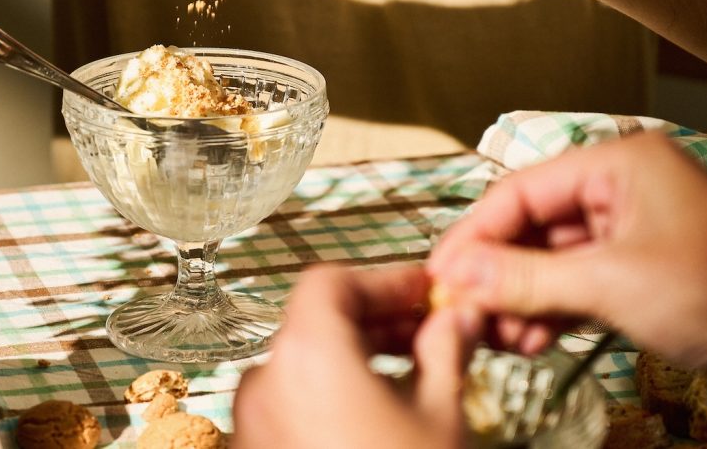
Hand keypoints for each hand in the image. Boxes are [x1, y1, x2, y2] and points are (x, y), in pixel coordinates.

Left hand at [231, 265, 479, 448]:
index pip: (332, 282)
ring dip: (353, 354)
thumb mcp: (441, 417)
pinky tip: (376, 411)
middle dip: (375, 317)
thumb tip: (455, 318)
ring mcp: (251, 425)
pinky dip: (329, 392)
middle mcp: (264, 384)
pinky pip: (289, 404)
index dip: (383, 279)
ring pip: (302, 364)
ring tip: (411, 370)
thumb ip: (445, 350)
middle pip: (315, 320)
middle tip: (426, 325)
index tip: (422, 289)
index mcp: (306, 357)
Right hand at [427, 132, 706, 401]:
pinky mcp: (639, 269)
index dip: (474, 234)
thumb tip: (456, 273)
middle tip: (463, 313)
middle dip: (498, 274)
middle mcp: (621, 186)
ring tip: (497, 337)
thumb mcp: (611, 284)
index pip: (521, 190)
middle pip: (532, 226)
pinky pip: (576, 282)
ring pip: (550, 259)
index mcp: (619, 163)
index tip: (438, 274)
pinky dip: (550, 309)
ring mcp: (631, 229)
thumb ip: (526, 277)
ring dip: (520, 299)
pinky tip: (530, 339)